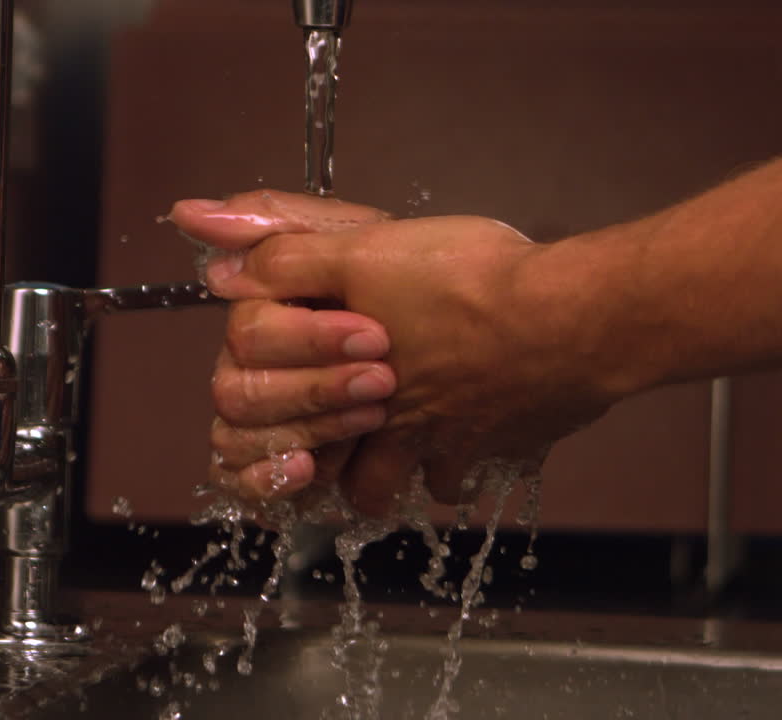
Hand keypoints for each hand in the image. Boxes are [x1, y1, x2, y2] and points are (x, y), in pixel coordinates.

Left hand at [172, 191, 616, 515]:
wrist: (566, 319)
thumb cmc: (472, 279)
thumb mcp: (370, 245)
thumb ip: (289, 255)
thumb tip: (216, 268)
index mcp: (337, 371)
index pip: (266, 406)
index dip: (274, 384)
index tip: (290, 360)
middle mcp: (380, 420)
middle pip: (318, 467)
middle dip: (312, 455)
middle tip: (320, 440)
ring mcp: (436, 444)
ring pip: (381, 489)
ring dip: (376, 475)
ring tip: (386, 449)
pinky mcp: (491, 450)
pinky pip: (457, 482)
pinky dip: (451, 473)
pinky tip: (461, 444)